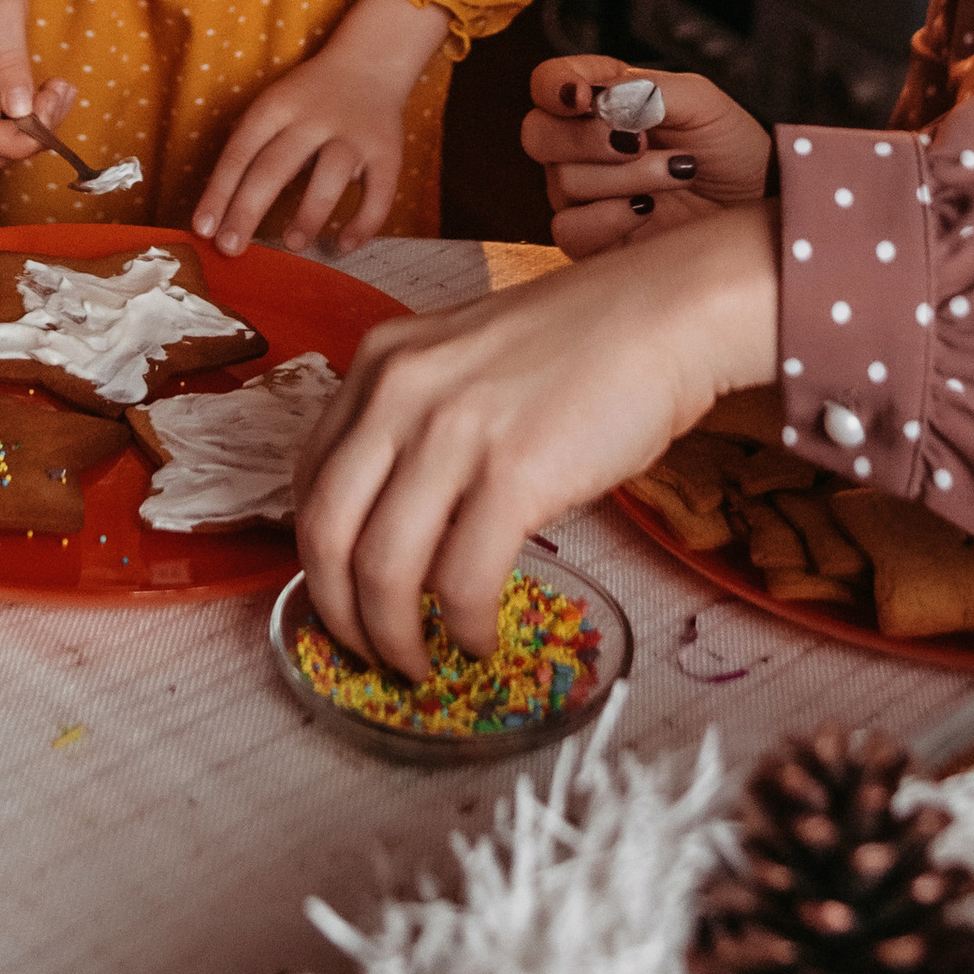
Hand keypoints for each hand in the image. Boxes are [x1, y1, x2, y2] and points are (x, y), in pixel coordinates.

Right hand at [0, 0, 75, 167]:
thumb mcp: (2, 11)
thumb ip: (10, 62)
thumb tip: (20, 111)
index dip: (26, 137)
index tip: (53, 97)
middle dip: (34, 135)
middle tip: (59, 90)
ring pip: (0, 141)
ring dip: (37, 125)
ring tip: (58, 85)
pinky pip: (4, 122)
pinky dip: (32, 114)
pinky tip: (48, 87)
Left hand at [194, 0, 449, 255]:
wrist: (370, 62)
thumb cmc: (307, 97)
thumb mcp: (273, 106)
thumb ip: (251, 148)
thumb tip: (219, 214)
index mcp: (277, 105)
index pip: (240, 151)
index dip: (219, 191)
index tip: (202, 229)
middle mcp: (314, 118)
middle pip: (275, 166)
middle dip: (248, 210)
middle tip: (231, 248)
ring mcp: (354, 135)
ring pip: (330, 177)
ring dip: (309, 214)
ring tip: (291, 244)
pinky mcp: (388, 152)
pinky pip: (379, 192)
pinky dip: (363, 223)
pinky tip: (344, 245)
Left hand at [293, 207, 780, 673]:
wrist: (664, 310)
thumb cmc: (579, 342)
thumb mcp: (464, 359)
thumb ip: (416, 419)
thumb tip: (393, 520)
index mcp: (380, 361)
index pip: (309, 479)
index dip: (314, 558)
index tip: (338, 596)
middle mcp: (399, 391)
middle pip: (326, 533)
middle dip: (337, 613)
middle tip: (366, 652)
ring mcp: (454, 432)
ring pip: (382, 570)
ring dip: (394, 638)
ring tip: (420, 663)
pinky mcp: (514, 474)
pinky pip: (462, 581)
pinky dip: (464, 627)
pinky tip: (479, 638)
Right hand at [521, 54, 774, 257]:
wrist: (760, 204)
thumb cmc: (731, 148)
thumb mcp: (701, 101)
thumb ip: (646, 90)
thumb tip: (598, 98)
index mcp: (602, 100)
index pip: (548, 83)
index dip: (555, 87)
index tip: (585, 98)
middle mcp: (583, 146)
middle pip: (537, 134)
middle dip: (587, 138)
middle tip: (638, 141)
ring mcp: (586, 194)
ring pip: (562, 182)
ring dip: (626, 177)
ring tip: (677, 174)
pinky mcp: (594, 240)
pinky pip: (569, 229)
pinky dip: (611, 217)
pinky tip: (649, 210)